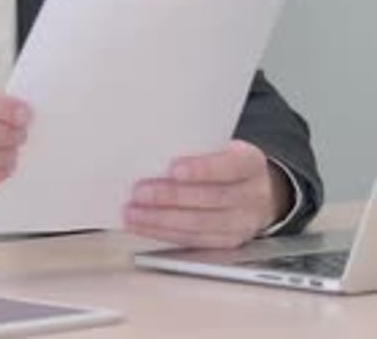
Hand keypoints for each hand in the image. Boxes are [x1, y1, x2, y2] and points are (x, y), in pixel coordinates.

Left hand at [124, 139, 292, 248]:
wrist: (258, 192)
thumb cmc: (229, 163)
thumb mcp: (224, 147)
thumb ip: (200, 149)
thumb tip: (156, 152)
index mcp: (252, 164)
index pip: (229, 166)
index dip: (201, 169)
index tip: (173, 168)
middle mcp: (251, 196)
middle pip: (210, 199)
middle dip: (171, 197)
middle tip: (140, 192)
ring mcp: (241, 224)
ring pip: (198, 224)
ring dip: (161, 219)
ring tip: (133, 212)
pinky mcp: (226, 243)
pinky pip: (192, 240)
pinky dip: (163, 233)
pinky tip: (143, 225)